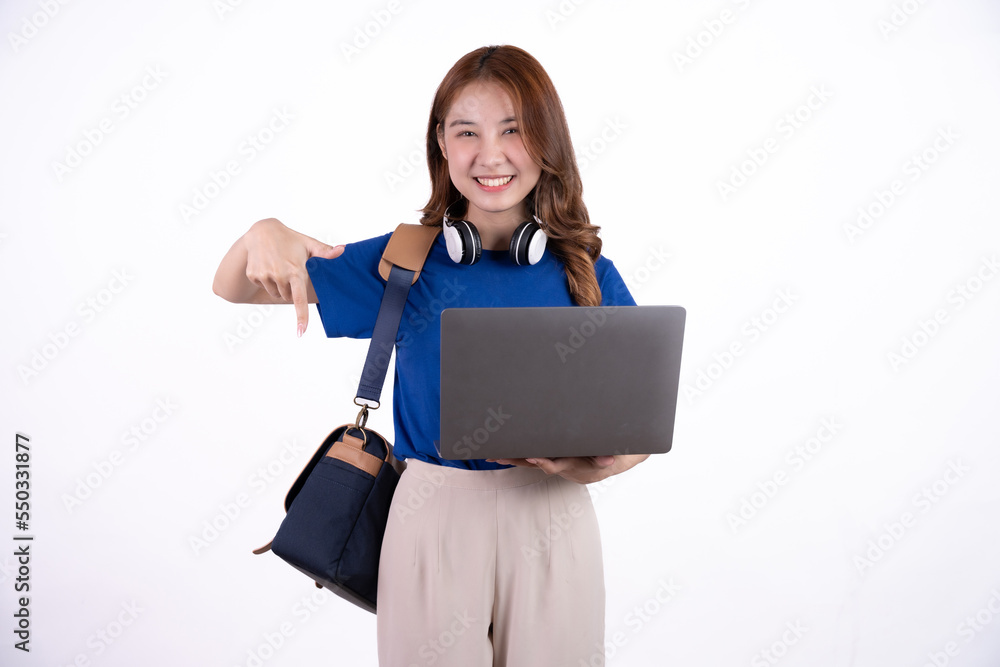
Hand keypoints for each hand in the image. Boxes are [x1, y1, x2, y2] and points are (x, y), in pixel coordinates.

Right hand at [241, 218, 343, 334]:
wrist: (262, 231)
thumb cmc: (290, 240)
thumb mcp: (308, 244)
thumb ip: (325, 252)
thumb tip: (342, 250)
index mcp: (295, 271)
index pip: (299, 299)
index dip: (301, 316)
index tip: (301, 331)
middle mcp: (279, 275)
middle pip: (287, 297)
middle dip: (290, 288)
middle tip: (289, 269)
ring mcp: (264, 276)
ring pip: (275, 294)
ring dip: (278, 285)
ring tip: (278, 266)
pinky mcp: (253, 275)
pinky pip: (263, 286)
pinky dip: (266, 280)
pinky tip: (267, 265)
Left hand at [486, 456, 617, 483]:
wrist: (604, 465)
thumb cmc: (607, 457)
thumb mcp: (610, 457)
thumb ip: (606, 458)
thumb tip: (609, 461)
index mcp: (571, 464)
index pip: (555, 464)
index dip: (543, 462)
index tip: (532, 457)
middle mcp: (558, 465)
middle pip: (534, 464)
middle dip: (517, 460)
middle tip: (499, 457)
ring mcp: (552, 462)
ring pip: (529, 461)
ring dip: (511, 459)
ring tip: (492, 455)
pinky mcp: (549, 458)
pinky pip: (530, 457)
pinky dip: (516, 455)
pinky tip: (500, 453)